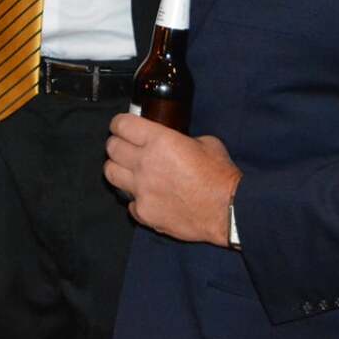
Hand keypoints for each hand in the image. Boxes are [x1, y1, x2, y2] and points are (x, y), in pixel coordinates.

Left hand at [104, 112, 241, 245]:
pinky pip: (129, 203)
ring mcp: (142, 190)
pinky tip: (149, 198)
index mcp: (159, 140)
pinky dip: (136, 200)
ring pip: (110, 174)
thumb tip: (174, 140)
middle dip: (117, 145)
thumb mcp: (204, 142)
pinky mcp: (144, 213)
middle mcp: (145, 163)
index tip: (121, 127)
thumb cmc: (220, 176)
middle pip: (111, 148)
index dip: (120, 124)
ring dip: (118, 169)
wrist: (228, 211)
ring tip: (129, 171)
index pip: (121, 125)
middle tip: (125, 148)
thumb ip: (181, 138)